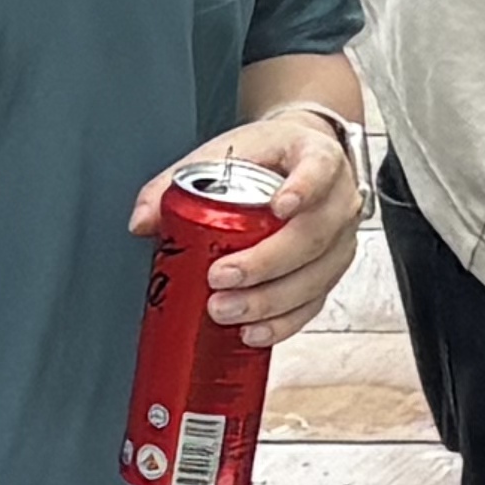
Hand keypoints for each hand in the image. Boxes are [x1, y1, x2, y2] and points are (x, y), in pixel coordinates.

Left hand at [144, 102, 366, 345]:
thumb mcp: (221, 155)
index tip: (279, 207)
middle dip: (266, 264)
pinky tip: (255, 330)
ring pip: (317, 276)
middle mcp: (339, 198)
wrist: (298, 160)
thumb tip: (142, 222)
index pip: (319, 170)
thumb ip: (174, 182)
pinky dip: (284, 322)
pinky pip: (315, 303)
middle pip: (314, 236)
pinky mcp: (333, 271)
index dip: (303, 190)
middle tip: (222, 278)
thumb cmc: (266, 157)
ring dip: (271, 301)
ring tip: (227, 310)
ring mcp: (342, 238)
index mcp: (317, 156)